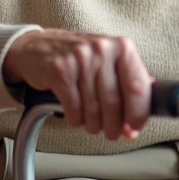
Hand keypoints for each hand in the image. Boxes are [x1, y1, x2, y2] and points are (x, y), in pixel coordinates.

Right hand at [2, 29, 151, 140]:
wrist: (38, 47)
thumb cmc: (80, 58)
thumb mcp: (109, 63)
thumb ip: (127, 87)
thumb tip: (139, 120)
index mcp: (122, 47)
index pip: (138, 86)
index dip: (139, 113)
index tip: (135, 127)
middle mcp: (102, 49)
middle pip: (114, 102)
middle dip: (114, 126)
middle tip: (112, 132)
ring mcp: (80, 58)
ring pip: (93, 109)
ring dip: (94, 125)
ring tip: (92, 124)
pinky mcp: (59, 70)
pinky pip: (73, 108)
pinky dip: (76, 120)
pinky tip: (76, 116)